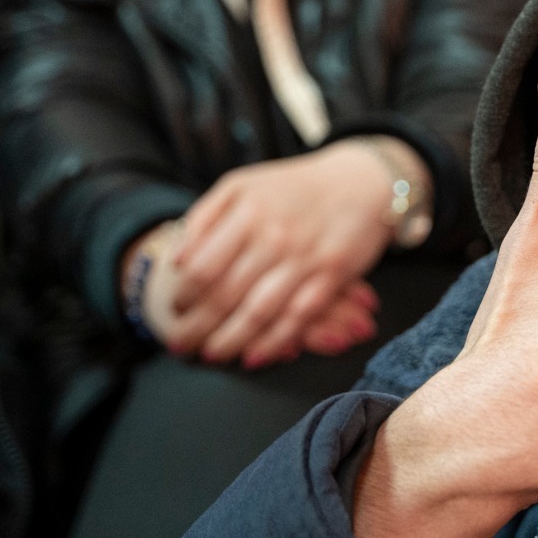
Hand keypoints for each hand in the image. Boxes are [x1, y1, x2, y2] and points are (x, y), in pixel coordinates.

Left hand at [155, 140, 419, 365]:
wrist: (361, 181)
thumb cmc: (295, 187)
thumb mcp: (242, 186)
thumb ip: (205, 217)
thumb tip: (178, 259)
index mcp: (247, 212)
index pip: (203, 266)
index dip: (183, 295)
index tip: (176, 309)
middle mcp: (274, 236)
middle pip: (225, 294)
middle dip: (197, 326)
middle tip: (180, 344)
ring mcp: (305, 258)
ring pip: (259, 312)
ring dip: (231, 340)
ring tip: (211, 355)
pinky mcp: (333, 275)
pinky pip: (298, 317)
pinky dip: (275, 341)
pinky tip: (255, 357)